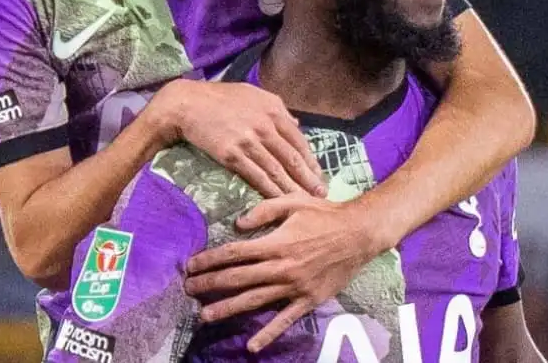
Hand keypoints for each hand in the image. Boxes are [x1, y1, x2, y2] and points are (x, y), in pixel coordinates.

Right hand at [154, 80, 324, 197]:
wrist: (187, 104)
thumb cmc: (219, 98)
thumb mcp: (252, 94)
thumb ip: (276, 108)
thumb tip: (296, 122)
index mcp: (273, 108)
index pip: (299, 140)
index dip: (311, 160)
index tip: (320, 175)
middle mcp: (265, 125)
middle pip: (292, 158)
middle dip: (309, 179)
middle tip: (321, 195)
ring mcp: (248, 140)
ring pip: (276, 170)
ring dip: (292, 188)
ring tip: (304, 202)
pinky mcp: (232, 154)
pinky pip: (256, 176)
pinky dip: (269, 190)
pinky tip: (278, 200)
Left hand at [183, 194, 387, 353]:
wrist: (360, 233)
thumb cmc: (324, 214)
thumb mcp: (292, 202)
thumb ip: (262, 211)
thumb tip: (237, 224)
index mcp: (275, 243)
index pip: (233, 253)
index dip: (209, 260)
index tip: (190, 265)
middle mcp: (281, 268)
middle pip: (237, 278)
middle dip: (210, 285)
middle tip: (187, 290)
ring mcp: (294, 287)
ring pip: (255, 300)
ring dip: (228, 309)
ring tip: (205, 316)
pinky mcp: (309, 300)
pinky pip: (285, 320)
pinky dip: (268, 334)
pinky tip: (252, 345)